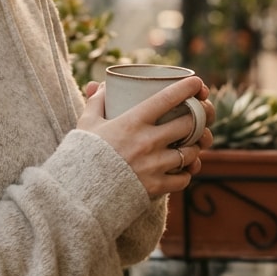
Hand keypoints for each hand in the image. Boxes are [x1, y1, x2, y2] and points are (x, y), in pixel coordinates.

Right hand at [79, 76, 213, 198]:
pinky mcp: (157, 186)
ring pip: (191, 152)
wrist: (78, 193)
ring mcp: (154, 165)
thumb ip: (95, 103)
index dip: (186, 88)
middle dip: (198, 118)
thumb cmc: (82, 155)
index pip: (167, 99)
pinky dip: (186, 173)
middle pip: (189, 124)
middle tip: (198, 116)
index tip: (196, 83)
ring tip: (190, 144)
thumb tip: (99, 86)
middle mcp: (148, 142)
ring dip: (194, 147)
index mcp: (132, 122)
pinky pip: (184, 178)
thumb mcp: (86, 124)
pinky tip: (182, 169)